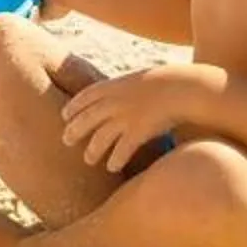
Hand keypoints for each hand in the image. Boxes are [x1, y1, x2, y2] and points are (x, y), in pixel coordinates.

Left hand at [59, 65, 202, 171]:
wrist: (181, 87)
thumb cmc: (164, 82)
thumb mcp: (138, 79)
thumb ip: (123, 88)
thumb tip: (117, 93)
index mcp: (112, 86)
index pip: (84, 97)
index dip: (73, 107)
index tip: (65, 116)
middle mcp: (113, 102)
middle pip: (86, 120)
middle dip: (74, 131)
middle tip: (66, 140)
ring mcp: (124, 118)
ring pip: (99, 139)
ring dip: (92, 151)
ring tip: (88, 159)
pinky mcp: (137, 132)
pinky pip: (121, 151)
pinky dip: (115, 160)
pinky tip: (111, 167)